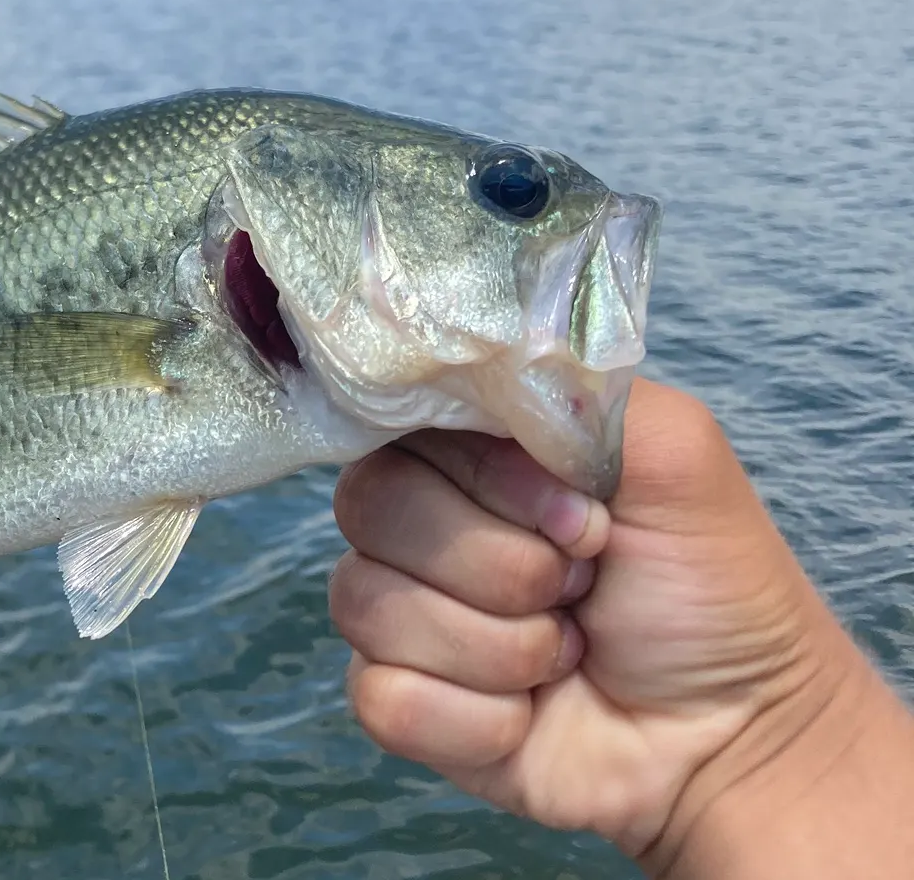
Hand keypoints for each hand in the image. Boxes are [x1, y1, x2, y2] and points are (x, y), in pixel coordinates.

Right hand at [330, 378, 913, 876]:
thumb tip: (474, 371)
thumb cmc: (709, 583)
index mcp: (468, 447)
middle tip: (582, 584)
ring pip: (367, 603)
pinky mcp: (399, 701)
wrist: (739, 734)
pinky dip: (474, 717)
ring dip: (498, 646)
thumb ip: (572, 388)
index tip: (579, 516)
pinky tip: (530, 713)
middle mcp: (421, 516)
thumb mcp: (669, 449)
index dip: (486, 477)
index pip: (402, 423)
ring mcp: (403, 610)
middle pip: (370, 507)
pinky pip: (384, 696)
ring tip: (568, 650)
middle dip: (501, 564)